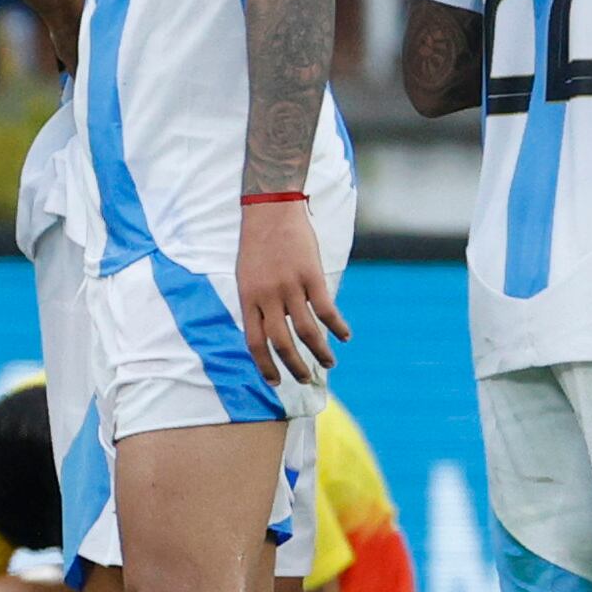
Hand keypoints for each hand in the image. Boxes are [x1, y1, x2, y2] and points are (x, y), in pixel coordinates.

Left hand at [237, 197, 348, 386]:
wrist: (271, 209)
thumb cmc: (257, 243)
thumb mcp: (245, 276)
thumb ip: (255, 303)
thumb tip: (267, 329)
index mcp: (248, 298)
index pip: (254, 343)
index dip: (265, 366)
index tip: (275, 382)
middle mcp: (267, 297)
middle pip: (281, 343)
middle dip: (294, 366)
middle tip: (305, 379)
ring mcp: (290, 286)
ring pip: (307, 331)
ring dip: (320, 352)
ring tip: (329, 363)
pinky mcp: (311, 275)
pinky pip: (326, 309)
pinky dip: (337, 326)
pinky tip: (345, 335)